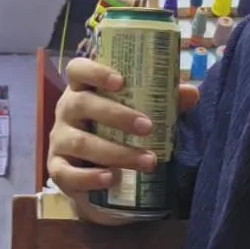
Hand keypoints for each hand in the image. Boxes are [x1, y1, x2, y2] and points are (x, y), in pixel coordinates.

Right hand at [47, 57, 199, 220]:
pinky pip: (67, 173)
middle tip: (148, 127)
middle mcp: (67, 110)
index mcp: (84, 89)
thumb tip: (192, 93)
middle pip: (82, 104)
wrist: (97, 177)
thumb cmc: (117, 134)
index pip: (78, 69)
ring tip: (148, 161)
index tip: (121, 81)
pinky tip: (112, 178)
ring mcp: (59, 140)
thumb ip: (162, 102)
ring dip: (116, 152)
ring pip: (81, 142)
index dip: (95, 71)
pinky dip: (90, 177)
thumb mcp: (138, 114)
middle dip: (117, 115)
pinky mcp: (57, 169)